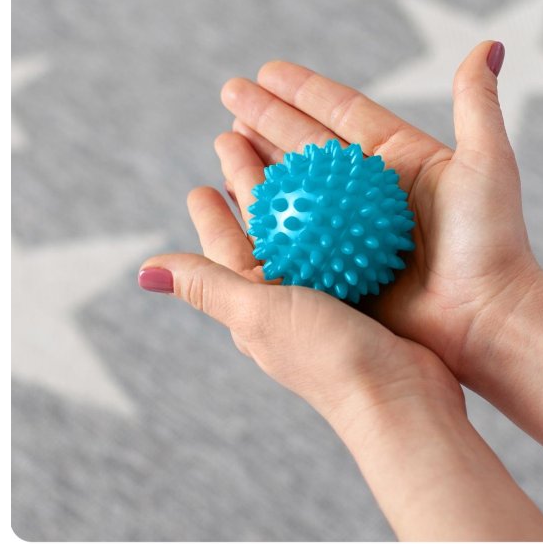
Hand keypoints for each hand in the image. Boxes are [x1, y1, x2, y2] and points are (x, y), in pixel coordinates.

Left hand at [139, 184, 463, 428]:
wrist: (399, 398)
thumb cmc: (326, 357)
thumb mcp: (257, 312)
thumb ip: (207, 286)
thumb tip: (143, 270)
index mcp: (255, 305)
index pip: (225, 249)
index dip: (211, 215)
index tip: (200, 183)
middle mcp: (288, 301)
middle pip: (264, 232)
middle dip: (250, 190)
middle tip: (240, 145)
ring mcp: (329, 298)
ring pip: (305, 234)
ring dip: (296, 196)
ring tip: (290, 159)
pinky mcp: (368, 294)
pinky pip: (345, 245)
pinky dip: (339, 217)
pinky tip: (349, 193)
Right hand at [218, 41, 538, 375]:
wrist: (486, 319)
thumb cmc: (492, 241)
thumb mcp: (487, 163)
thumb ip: (475, 103)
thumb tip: (489, 43)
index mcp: (402, 161)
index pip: (344, 115)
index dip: (305, 91)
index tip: (266, 71)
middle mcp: (372, 193)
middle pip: (310, 145)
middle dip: (268, 118)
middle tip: (229, 94)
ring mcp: (353, 231)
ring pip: (297, 188)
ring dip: (259, 162)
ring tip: (224, 137)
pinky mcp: (340, 268)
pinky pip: (295, 236)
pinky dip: (266, 217)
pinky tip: (235, 199)